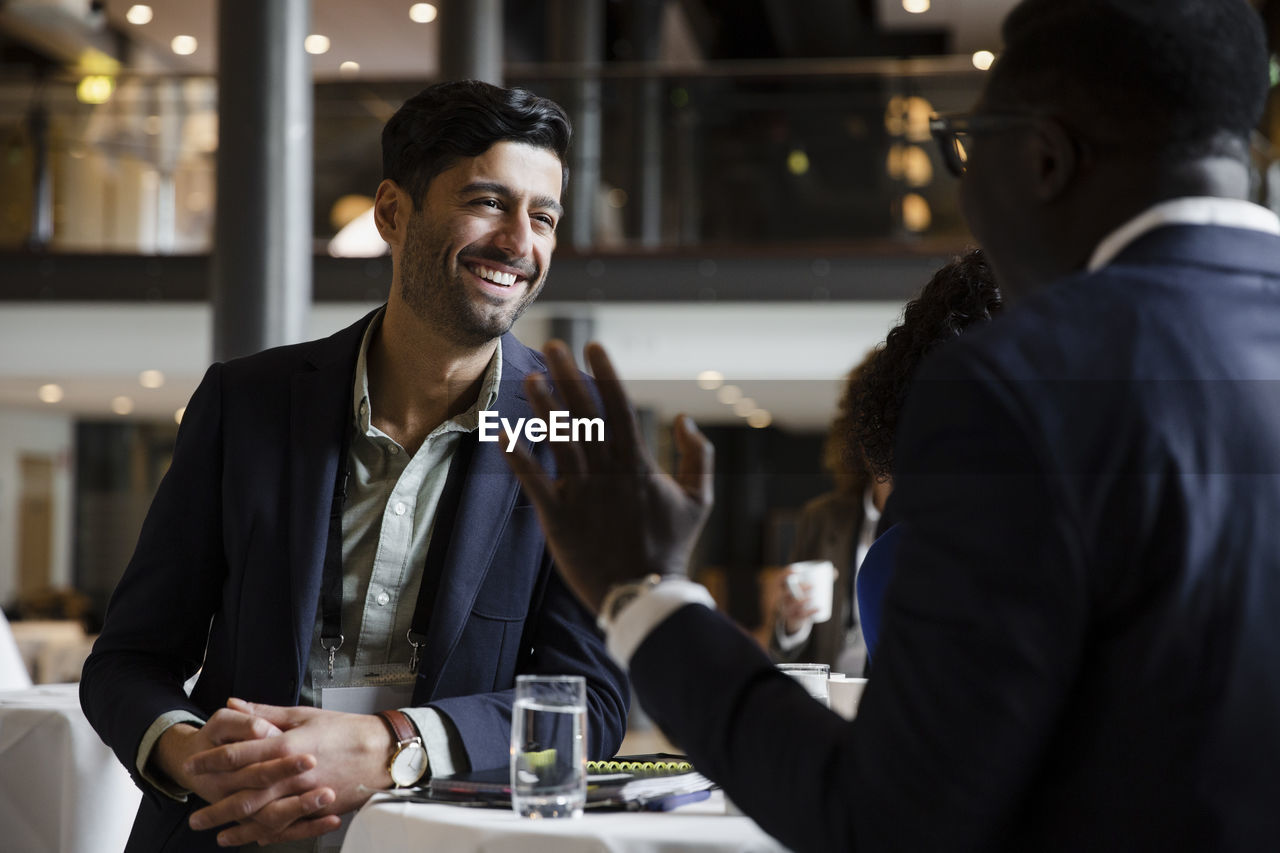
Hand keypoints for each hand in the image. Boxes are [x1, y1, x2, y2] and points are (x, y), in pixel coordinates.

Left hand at [183, 699, 390, 845]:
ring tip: (213, 833)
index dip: (211, 761)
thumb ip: (265, 713)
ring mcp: (304, 794)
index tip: (193, 765)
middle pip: (243, 792)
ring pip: (261, 815)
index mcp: (286, 745)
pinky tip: (250, 838)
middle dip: (214, 803)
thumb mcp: (303, 714)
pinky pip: (286, 826)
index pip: (238, 754)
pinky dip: (266, 834)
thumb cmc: (345, 730)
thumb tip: (234, 704)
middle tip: (193, 812)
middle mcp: (291, 773)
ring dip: (234, 826)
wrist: (382, 751)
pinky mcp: (317, 809)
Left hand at [505, 340, 714, 611]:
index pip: (618, 407)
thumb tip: (685, 420)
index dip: (604, 374)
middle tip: (552, 346)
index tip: (593, 347)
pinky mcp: (558, 516)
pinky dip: (517, 454)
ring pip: (559, 439)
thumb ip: (696, 457)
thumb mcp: (698, 499)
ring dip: (544, 406)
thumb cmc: (671, 547)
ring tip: (530, 377)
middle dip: (568, 377)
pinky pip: (533, 479)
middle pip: (584, 413)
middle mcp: (607, 471)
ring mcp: (581, 492)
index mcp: (637, 463)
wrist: (645, 594)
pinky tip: (501, 430)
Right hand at [777, 572, 818, 635]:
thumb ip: (820, 579)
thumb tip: (835, 572)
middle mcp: (781, 598)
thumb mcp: (806, 588)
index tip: (798, 570)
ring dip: (800, 602)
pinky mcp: (793, 618)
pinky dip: (810, 613)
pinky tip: (818, 609)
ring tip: (811, 598)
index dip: (786, 574)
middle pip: (786, 592)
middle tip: (812, 586)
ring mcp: (786, 609)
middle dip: (798, 588)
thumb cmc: (801, 596)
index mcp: (782, 588)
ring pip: (791, 606)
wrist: (792, 616)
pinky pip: (799, 616)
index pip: (780, 579)